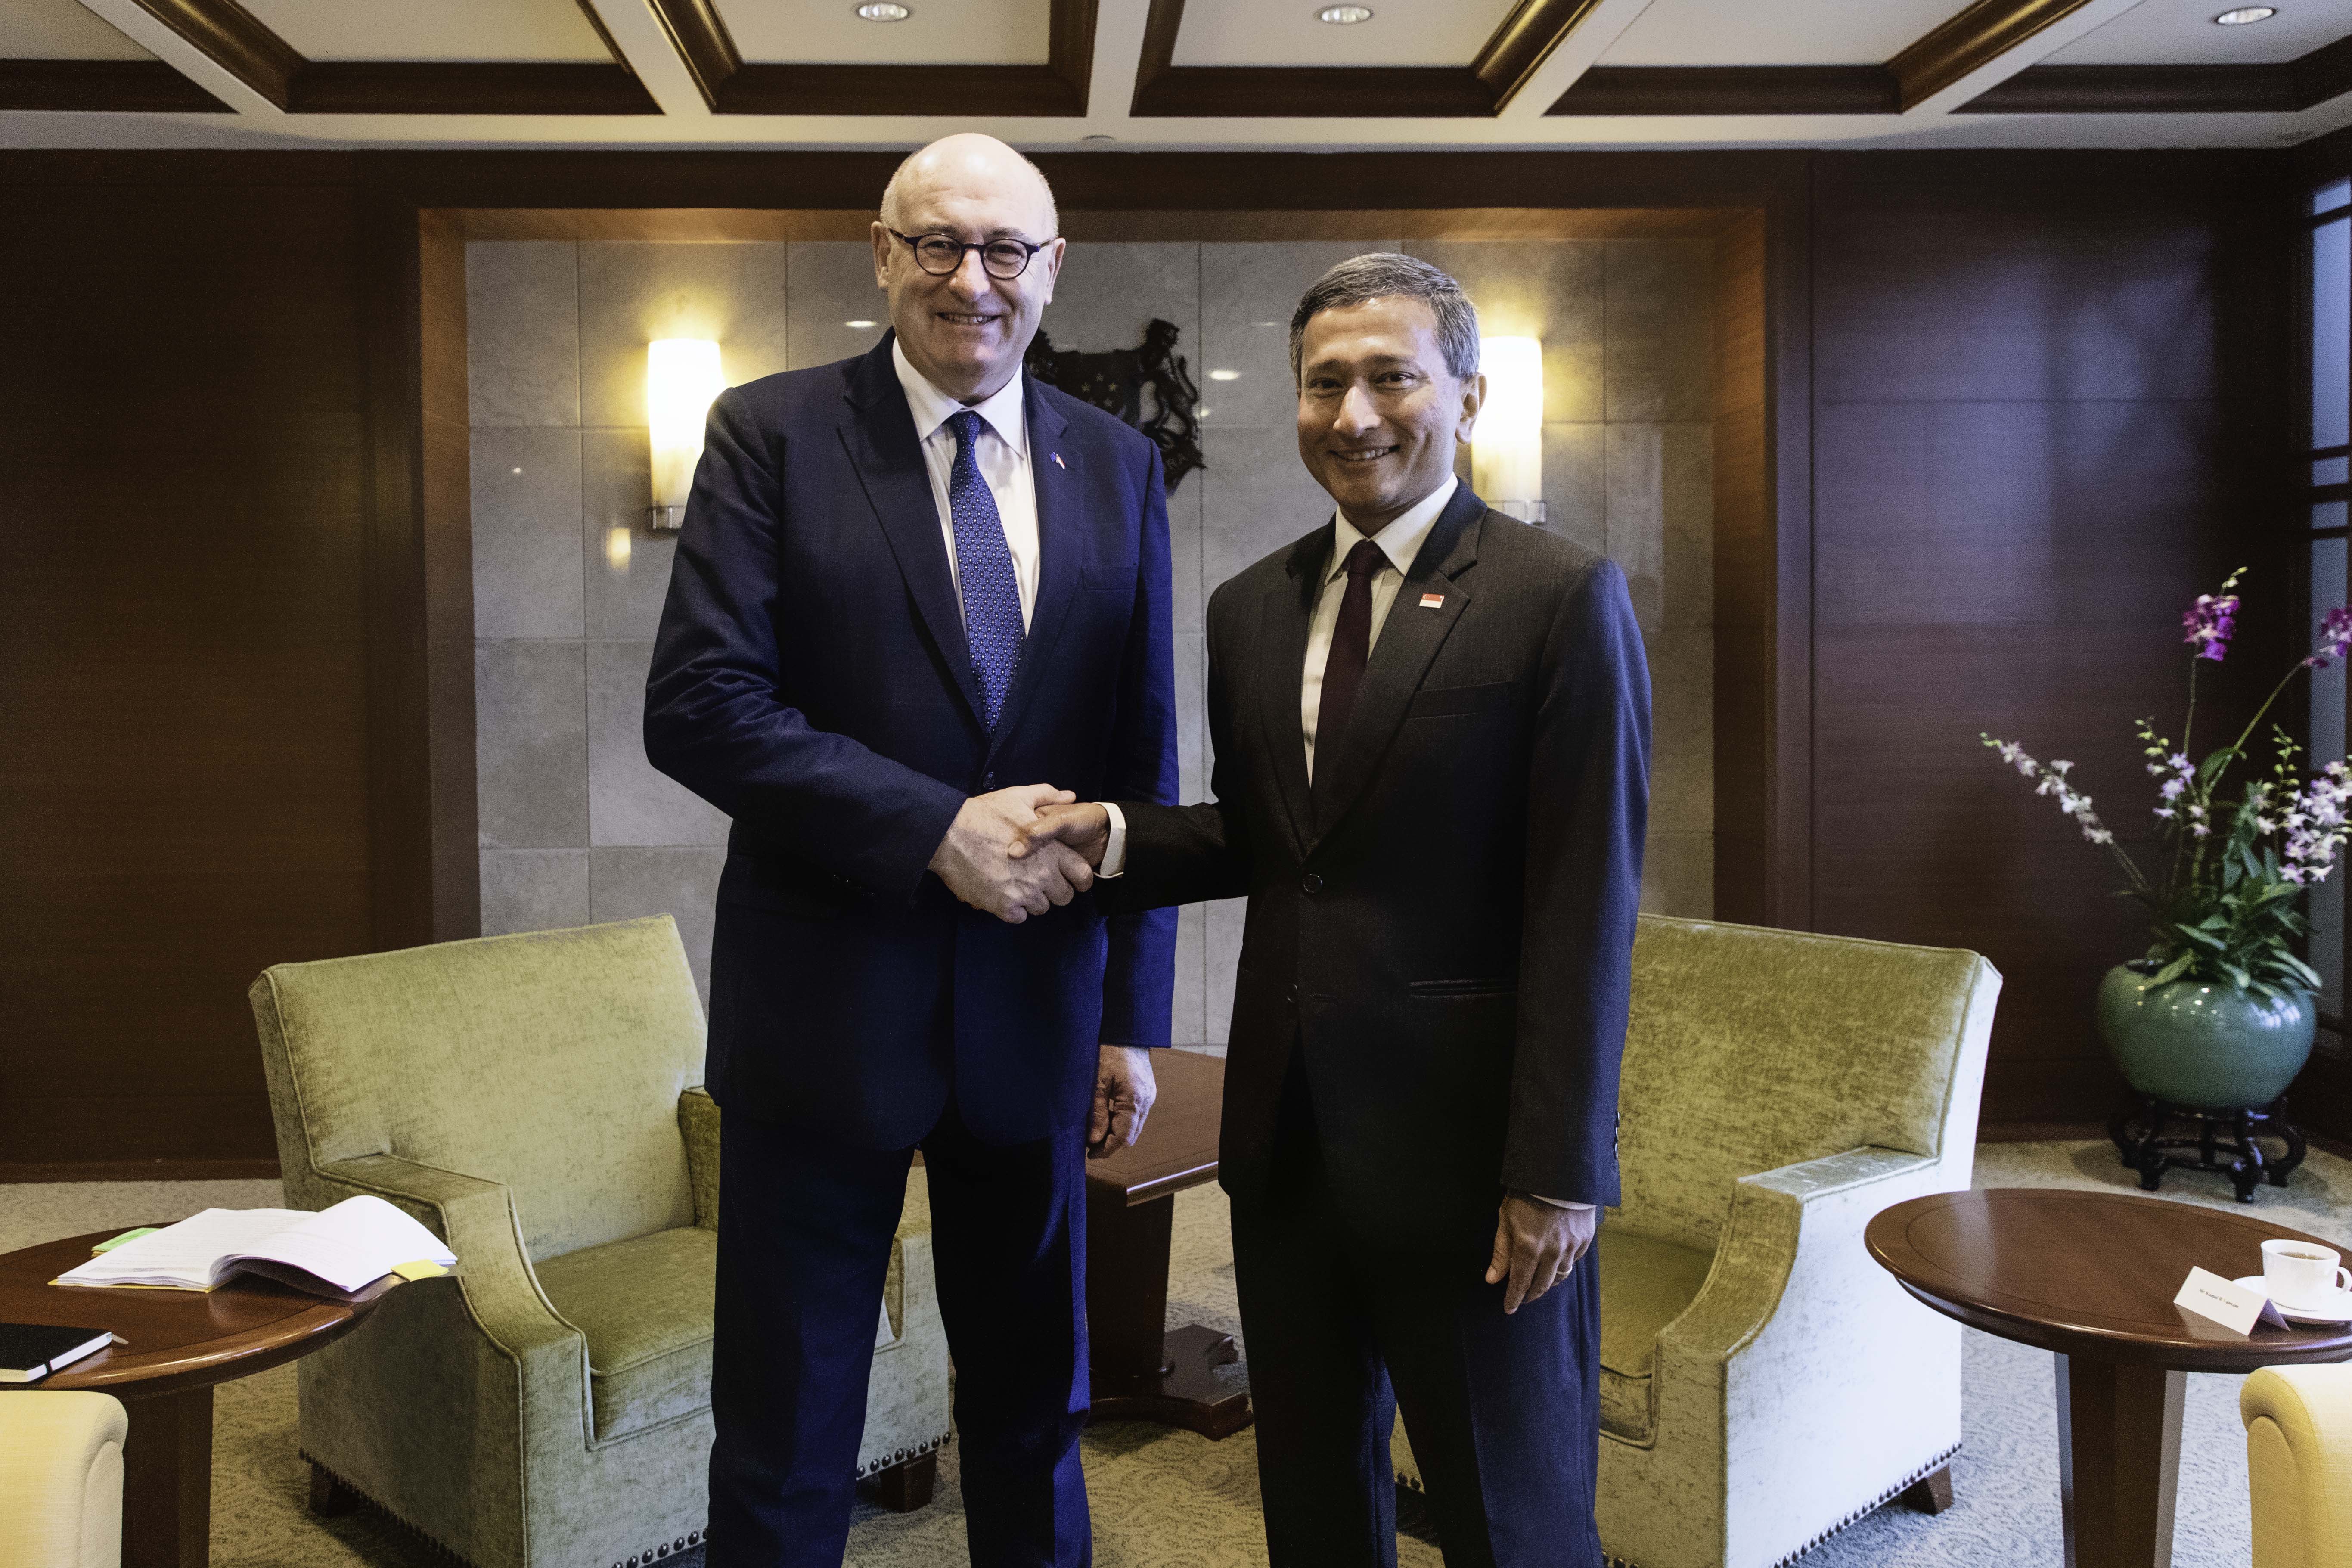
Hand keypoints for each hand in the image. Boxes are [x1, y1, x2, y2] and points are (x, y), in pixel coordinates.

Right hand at [928, 784, 1094, 922]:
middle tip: (1038, 880)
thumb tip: (1070, 795)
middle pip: (1064, 897)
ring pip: (1041, 908)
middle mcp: (1042, 875)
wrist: (948, 835)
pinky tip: (1003, 894)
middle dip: (1054, 891)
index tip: (1069, 878)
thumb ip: (1048, 795)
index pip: (1082, 875)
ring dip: (1032, 900)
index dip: (1078, 878)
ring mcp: (1023, 893)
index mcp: (1052, 851)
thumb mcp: (1018, 797)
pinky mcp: (1003, 906)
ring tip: (1017, 884)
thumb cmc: (984, 815)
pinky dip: (1013, 909)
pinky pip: (1019, 917)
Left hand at [1088, 1045, 1156, 1158]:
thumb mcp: (1096, 1082)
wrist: (1126, 1030)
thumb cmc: (1108, 1052)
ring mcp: (1149, 1096)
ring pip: (1134, 1126)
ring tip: (1095, 1131)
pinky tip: (1106, 1115)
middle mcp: (1146, 1101)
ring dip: (1116, 1132)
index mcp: (1134, 1100)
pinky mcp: (1147, 1091)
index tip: (1090, 1154)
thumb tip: (1094, 1140)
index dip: (1106, 1149)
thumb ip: (1097, 1112)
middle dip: (1111, 1144)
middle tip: (1090, 1146)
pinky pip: (1136, 1115)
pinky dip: (1121, 1120)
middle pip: (1131, 1135)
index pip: (1123, 1137)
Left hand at [1485, 1193, 1596, 1313]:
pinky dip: (1564, 1266)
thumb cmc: (1527, 1193)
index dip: (1513, 1299)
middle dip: (1530, 1295)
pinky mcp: (1584, 1239)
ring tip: (1539, 1284)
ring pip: (1560, 1276)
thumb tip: (1492, 1279)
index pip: (1520, 1283)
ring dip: (1548, 1283)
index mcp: (1529, 1248)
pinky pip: (1574, 1261)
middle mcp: (1552, 1252)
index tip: (1509, 1309)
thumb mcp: (1506, 1220)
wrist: (1558, 1171)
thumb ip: (1501, 1252)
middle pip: (1541, 1285)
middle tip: (1523, 1299)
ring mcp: (1571, 1247)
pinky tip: (1557, 1264)